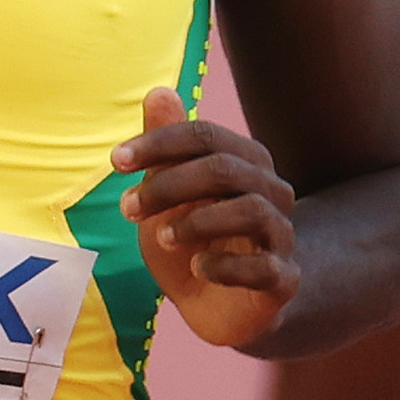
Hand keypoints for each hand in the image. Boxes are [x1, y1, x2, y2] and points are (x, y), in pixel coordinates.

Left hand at [111, 85, 298, 348]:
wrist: (217, 308)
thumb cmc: (192, 241)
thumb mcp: (168, 194)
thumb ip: (165, 148)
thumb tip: (159, 91)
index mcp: (246, 162)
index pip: (205, 136)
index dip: (159, 144)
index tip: (115, 162)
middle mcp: (272, 191)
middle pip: (225, 169)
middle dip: (169, 184)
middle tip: (127, 208)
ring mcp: (282, 236)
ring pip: (250, 211)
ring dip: (196, 221)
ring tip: (161, 237)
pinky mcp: (284, 280)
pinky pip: (265, 266)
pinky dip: (225, 266)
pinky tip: (196, 268)